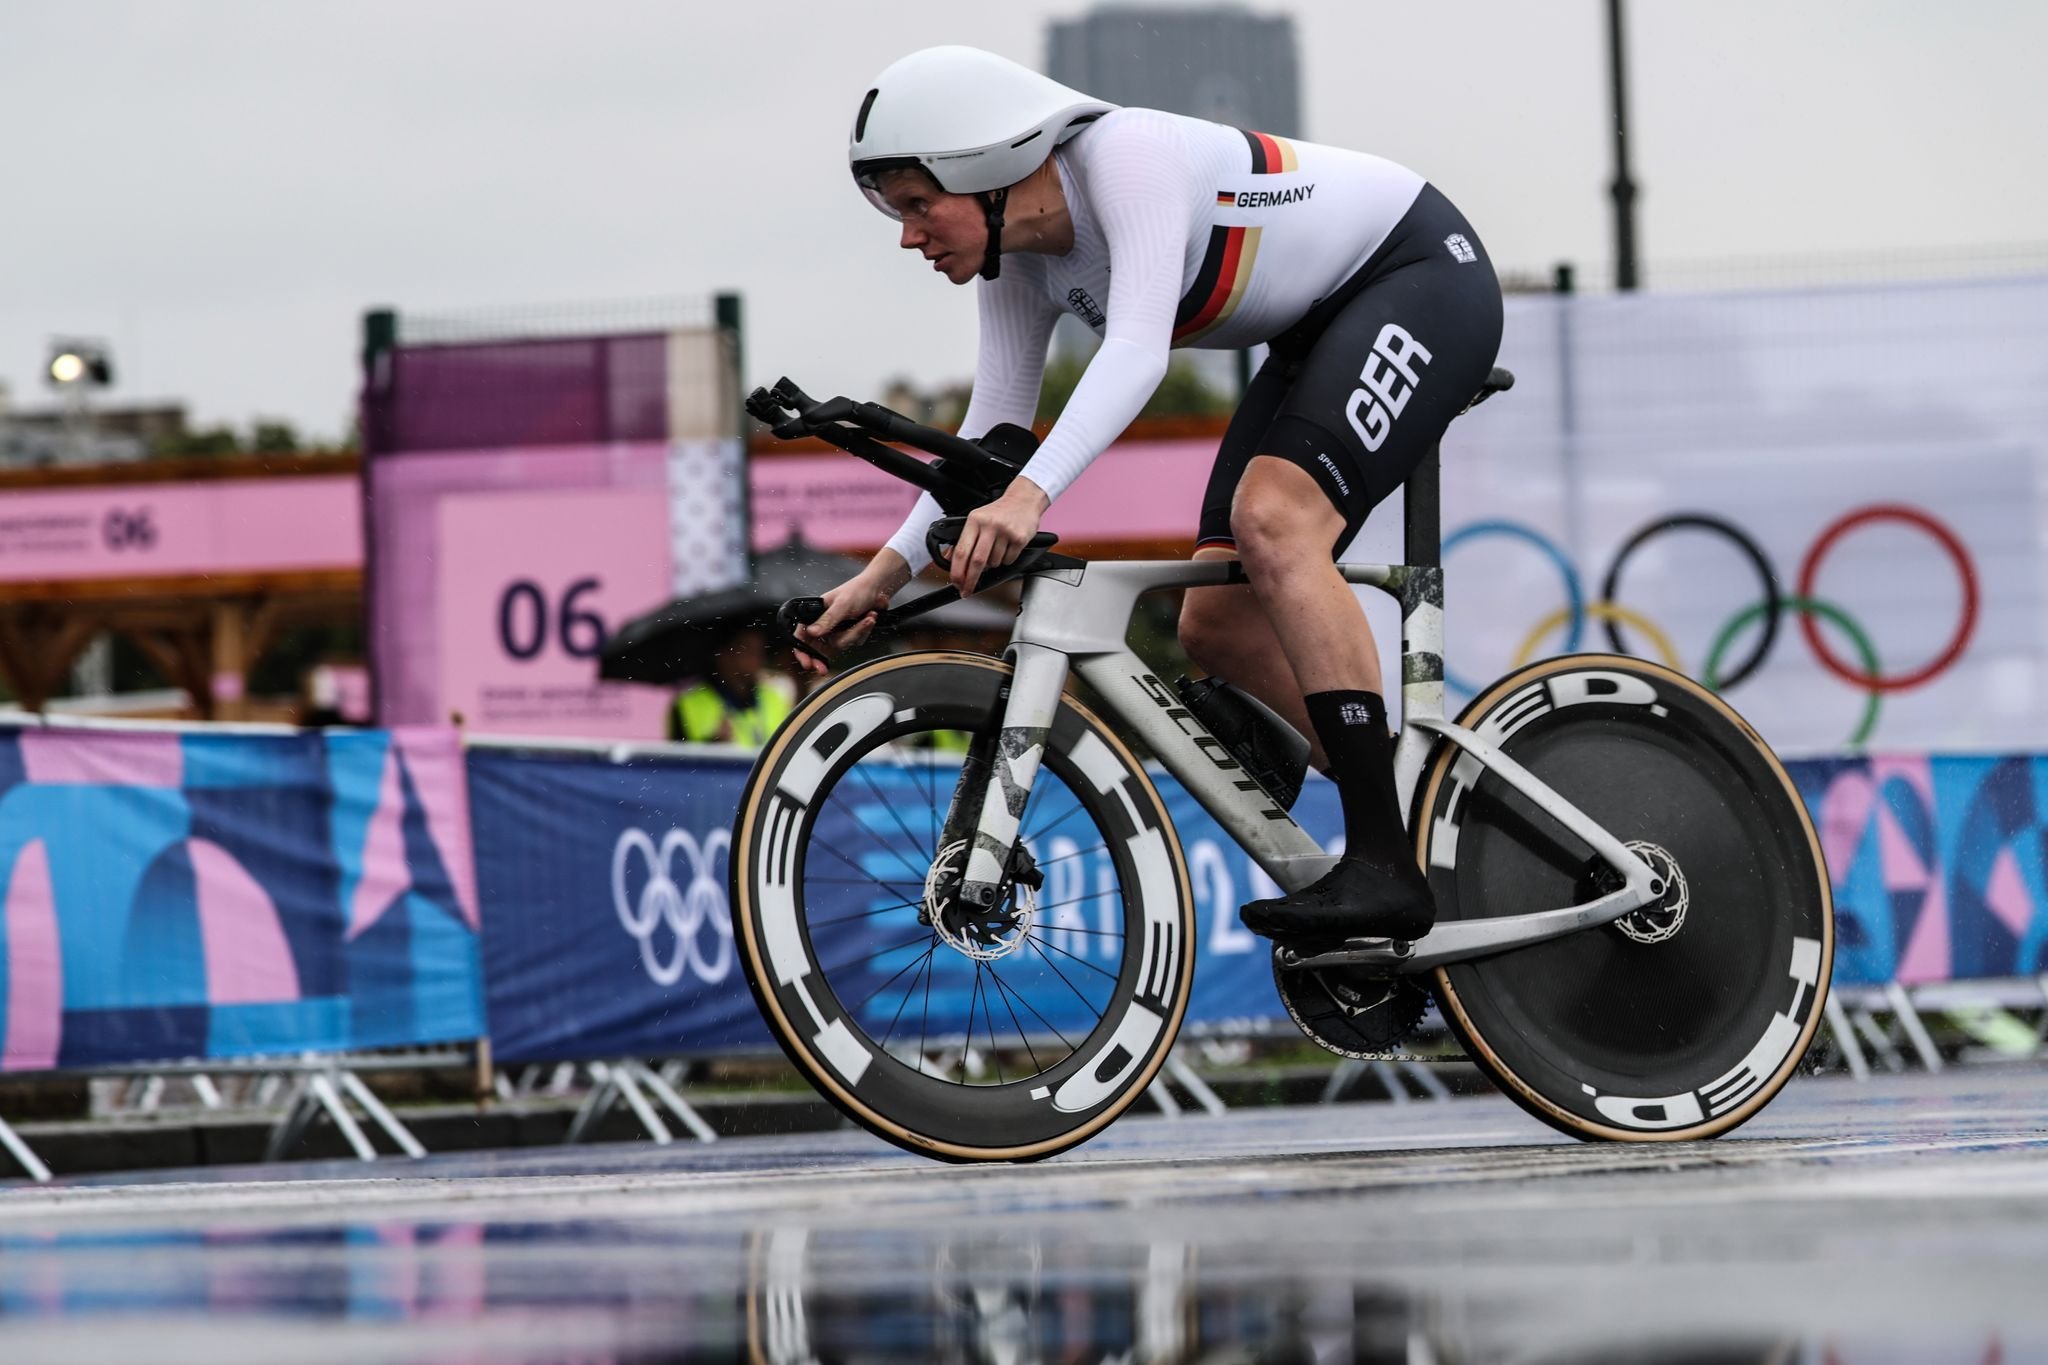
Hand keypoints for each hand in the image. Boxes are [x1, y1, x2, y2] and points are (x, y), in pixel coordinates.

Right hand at [793, 560, 907, 675]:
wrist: (878, 589)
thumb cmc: (857, 590)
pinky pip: (854, 642)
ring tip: (868, 618)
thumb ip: (827, 619)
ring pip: (840, 645)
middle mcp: (824, 623)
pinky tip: (869, 618)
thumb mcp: (842, 604)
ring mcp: (837, 630)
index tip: (806, 663)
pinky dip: (863, 631)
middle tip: (822, 670)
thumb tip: (811, 632)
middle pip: (818, 647)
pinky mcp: (849, 633)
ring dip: (856, 632)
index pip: (802, 635)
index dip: (802, 650)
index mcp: (815, 613)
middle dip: (822, 657)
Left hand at [946, 478, 1049, 595]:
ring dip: (992, 564)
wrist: (1023, 500)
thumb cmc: (999, 511)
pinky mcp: (1019, 538)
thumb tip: (948, 559)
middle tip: (967, 590)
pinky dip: (1005, 560)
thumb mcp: (976, 520)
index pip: (961, 551)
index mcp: (975, 520)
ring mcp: (1005, 532)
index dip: (957, 571)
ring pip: (994, 563)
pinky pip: (1008, 561)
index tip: (956, 582)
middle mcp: (989, 525)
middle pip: (977, 561)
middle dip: (970, 580)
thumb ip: (962, 540)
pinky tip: (1007, 547)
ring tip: (996, 550)